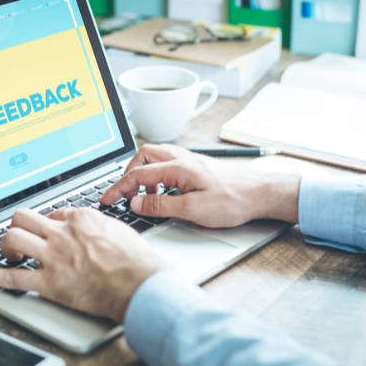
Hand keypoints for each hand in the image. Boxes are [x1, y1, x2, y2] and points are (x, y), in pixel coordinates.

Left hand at [0, 208, 167, 321]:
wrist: (139, 283)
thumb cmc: (136, 261)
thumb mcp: (119, 230)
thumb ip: (100, 226)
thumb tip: (94, 227)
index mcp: (81, 219)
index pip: (53, 213)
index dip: (49, 224)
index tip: (49, 232)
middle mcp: (62, 233)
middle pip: (24, 218)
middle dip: (18, 226)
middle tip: (21, 238)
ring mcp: (53, 257)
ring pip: (13, 238)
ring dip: (5, 245)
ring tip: (8, 254)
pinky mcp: (48, 282)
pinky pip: (11, 277)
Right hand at [100, 144, 299, 226]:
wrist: (260, 193)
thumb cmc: (233, 200)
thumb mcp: (193, 209)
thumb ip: (160, 206)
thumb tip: (134, 204)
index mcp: (177, 167)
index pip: (137, 174)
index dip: (117, 188)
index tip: (106, 199)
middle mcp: (181, 158)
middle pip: (143, 156)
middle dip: (128, 174)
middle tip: (124, 194)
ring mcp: (189, 161)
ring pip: (155, 159)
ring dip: (143, 176)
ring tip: (144, 198)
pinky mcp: (196, 168)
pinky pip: (168, 166)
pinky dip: (157, 178)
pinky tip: (164, 195)